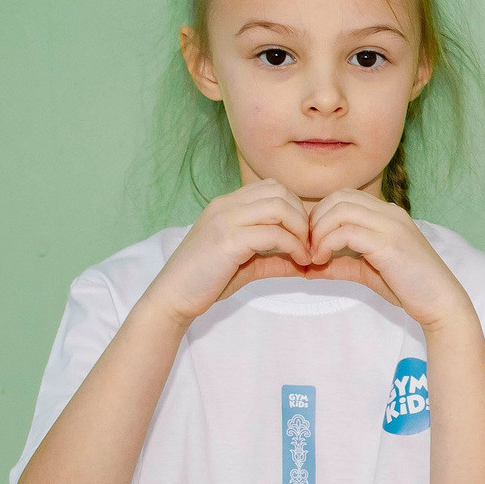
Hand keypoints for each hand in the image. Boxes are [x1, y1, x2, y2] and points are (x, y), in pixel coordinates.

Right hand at [142, 180, 318, 320]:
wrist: (174, 295)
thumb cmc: (208, 280)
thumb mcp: (248, 263)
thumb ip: (277, 258)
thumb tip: (308, 261)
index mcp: (227, 205)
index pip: (272, 187)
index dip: (296, 208)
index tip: (305, 235)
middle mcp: (225, 206)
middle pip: (279, 191)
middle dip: (303, 216)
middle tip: (310, 243)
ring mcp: (225, 220)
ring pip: (279, 207)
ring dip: (301, 229)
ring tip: (306, 253)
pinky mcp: (228, 240)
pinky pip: (274, 234)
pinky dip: (294, 247)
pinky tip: (300, 262)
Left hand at [302, 188, 473, 328]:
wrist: (441, 303)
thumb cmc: (410, 288)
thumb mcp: (368, 271)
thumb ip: (340, 264)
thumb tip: (307, 267)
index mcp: (388, 215)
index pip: (345, 197)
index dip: (321, 215)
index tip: (312, 242)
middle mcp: (390, 214)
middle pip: (338, 197)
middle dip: (315, 220)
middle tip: (308, 247)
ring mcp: (391, 226)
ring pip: (340, 210)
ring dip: (319, 232)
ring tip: (315, 256)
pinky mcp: (388, 243)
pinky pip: (346, 232)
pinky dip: (327, 244)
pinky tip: (323, 261)